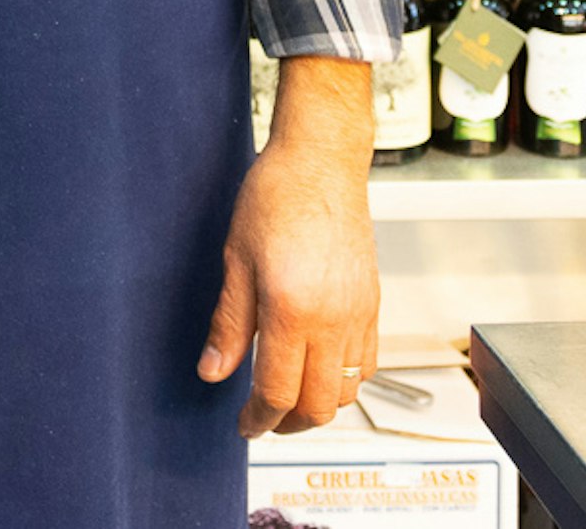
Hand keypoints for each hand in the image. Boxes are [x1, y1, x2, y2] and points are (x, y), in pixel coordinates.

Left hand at [199, 55, 380, 438]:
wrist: (320, 160)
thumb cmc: (274, 197)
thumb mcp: (236, 260)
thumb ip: (228, 324)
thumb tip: (213, 372)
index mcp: (292, 310)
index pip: (277, 391)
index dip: (257, 419)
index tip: (243, 425)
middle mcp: (333, 319)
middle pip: (318, 404)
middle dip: (288, 423)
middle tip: (262, 419)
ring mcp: (359, 312)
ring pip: (348, 390)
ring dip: (319, 406)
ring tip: (289, 397)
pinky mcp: (373, 302)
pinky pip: (368, 362)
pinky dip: (346, 380)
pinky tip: (319, 369)